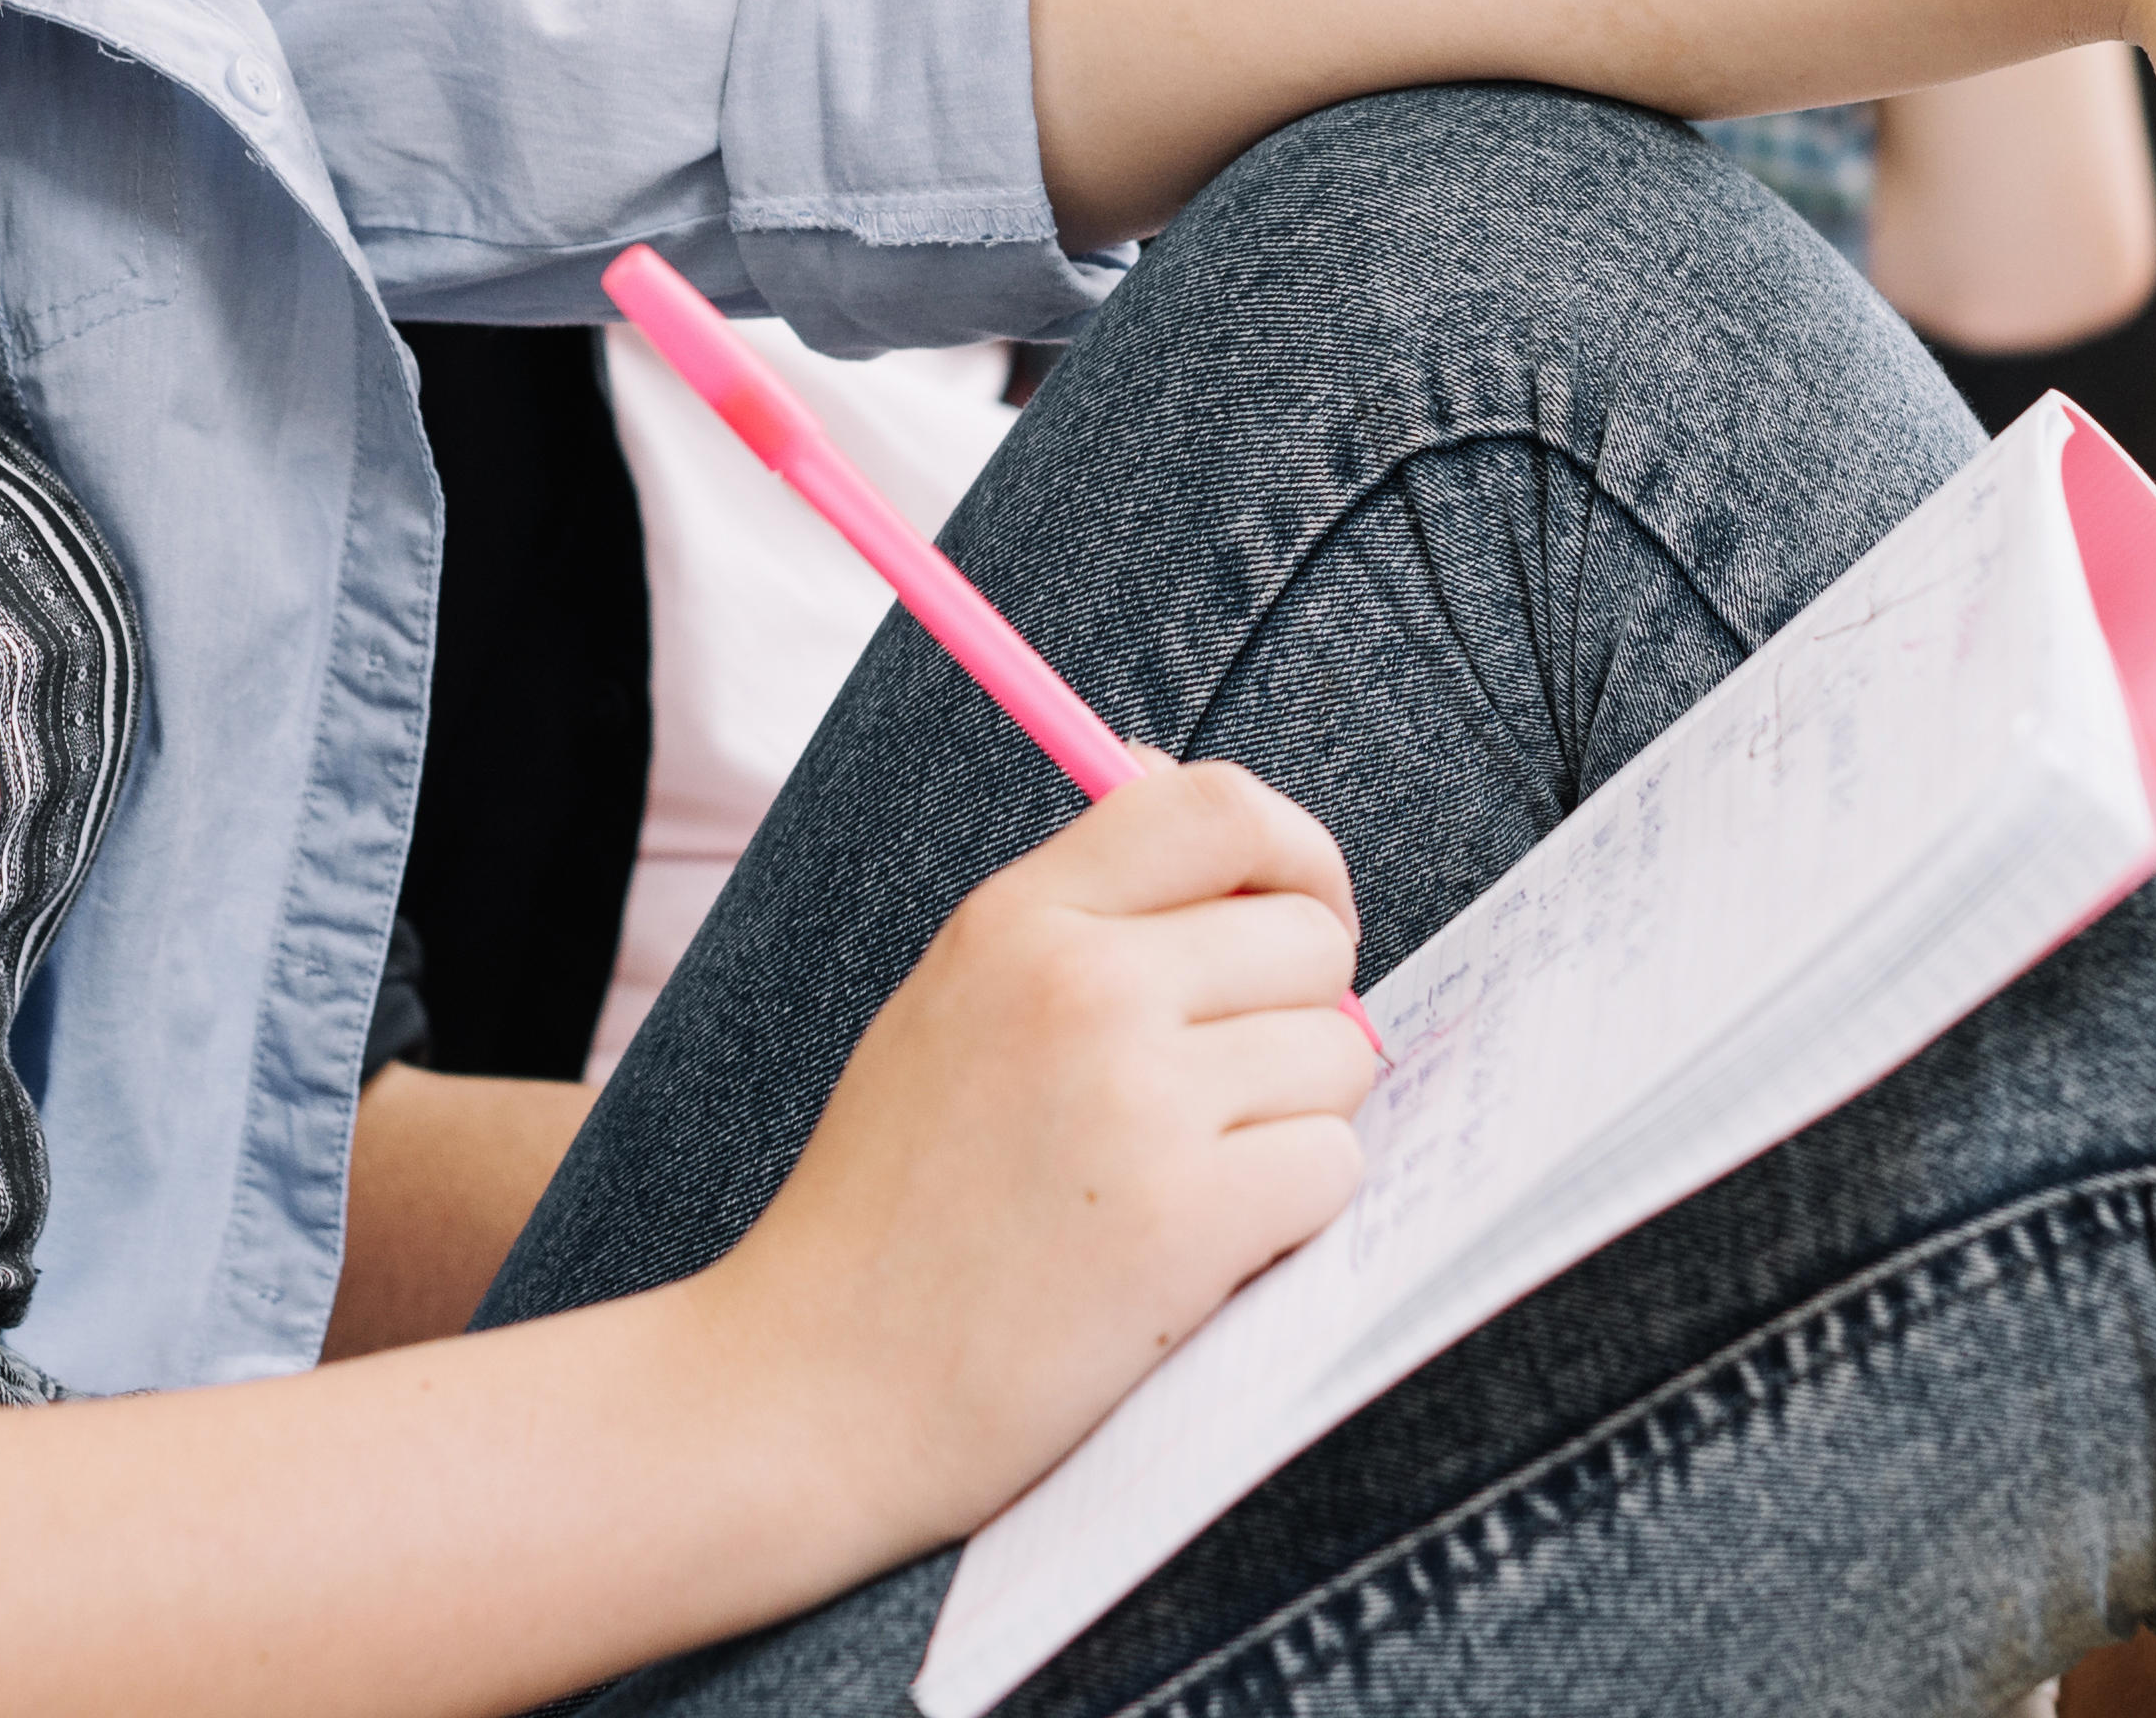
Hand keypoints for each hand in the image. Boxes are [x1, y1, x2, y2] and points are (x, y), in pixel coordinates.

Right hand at [691, 762, 1379, 1551]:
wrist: (816, 1385)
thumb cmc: (887, 1203)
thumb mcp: (947, 1002)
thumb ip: (1069, 905)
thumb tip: (1161, 769)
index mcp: (1021, 919)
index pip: (1222, 808)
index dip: (1299, 860)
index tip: (1303, 921)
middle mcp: (1084, 986)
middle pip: (1311, 943)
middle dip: (1300, 1019)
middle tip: (1227, 1097)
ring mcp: (1139, 1102)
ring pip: (1339, 1060)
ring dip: (1294, 1126)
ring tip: (1187, 1181)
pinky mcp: (1186, 1222)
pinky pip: (1332, 1167)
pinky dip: (1290, 1215)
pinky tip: (1198, 1249)